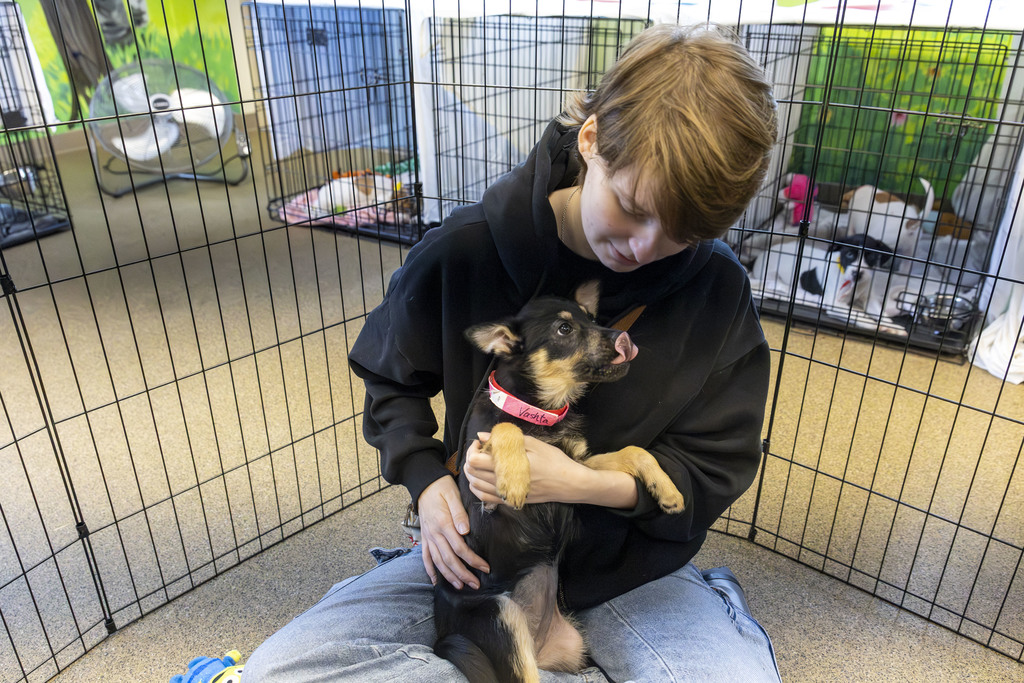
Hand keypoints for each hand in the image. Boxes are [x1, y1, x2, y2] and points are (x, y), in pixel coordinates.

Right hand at [417, 476, 489, 589]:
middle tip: (476, 584)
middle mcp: (434, 533)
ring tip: (460, 586)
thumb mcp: (452, 495)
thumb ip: (459, 513)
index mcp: (443, 523)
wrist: (424, 483)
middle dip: (463, 574)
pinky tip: (435, 581)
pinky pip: (425, 557)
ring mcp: (428, 536)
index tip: (485, 567)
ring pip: (438, 561)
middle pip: (449, 559)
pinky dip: (430, 570)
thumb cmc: (442, 487)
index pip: (460, 548)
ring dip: (449, 576)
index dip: (473, 560)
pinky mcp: (424, 537)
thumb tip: (465, 531)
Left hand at [465, 432, 616, 505]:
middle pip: (473, 473)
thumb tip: (483, 436)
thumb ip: (506, 440)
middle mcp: (504, 482)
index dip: (473, 449)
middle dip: (470, 459)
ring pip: (476, 486)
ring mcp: (507, 493)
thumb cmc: (553, 460)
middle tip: (480, 450)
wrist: (568, 484)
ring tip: (479, 462)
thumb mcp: (533, 444)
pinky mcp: (511, 501)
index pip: (476, 460)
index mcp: (509, 465)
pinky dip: (477, 487)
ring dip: (472, 473)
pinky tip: (480, 479)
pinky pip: (485, 497)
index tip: (480, 442)